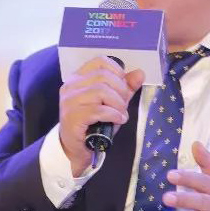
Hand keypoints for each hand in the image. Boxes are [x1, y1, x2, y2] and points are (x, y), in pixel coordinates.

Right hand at [59, 56, 143, 176]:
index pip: (100, 61)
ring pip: (100, 91)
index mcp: (79, 77)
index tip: (123, 87)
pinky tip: (118, 120)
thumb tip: (140, 73)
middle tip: (124, 105)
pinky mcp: (72, 117)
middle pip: (103, 76)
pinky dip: (113, 114)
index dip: (117, 72)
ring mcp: (69, 101)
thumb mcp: (112, 103)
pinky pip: (98, 110)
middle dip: (120, 91)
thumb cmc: (94, 123)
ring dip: (118, 104)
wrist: (77, 148)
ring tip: (121, 114)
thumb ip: (125, 87)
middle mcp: (71, 85)